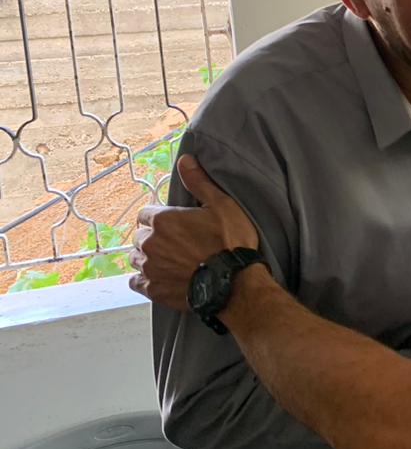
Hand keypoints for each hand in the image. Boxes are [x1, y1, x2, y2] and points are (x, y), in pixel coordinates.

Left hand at [128, 154, 258, 310]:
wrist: (235, 282)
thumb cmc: (231, 242)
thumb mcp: (221, 205)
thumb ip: (199, 183)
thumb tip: (185, 160)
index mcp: (163, 220)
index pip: (145, 214)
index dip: (160, 218)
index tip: (174, 225)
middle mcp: (150, 243)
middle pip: (141, 236)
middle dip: (154, 238)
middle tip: (176, 244)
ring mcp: (149, 267)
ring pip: (137, 258)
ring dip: (149, 258)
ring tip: (170, 261)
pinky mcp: (153, 289)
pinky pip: (136, 282)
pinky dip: (145, 280)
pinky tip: (161, 277)